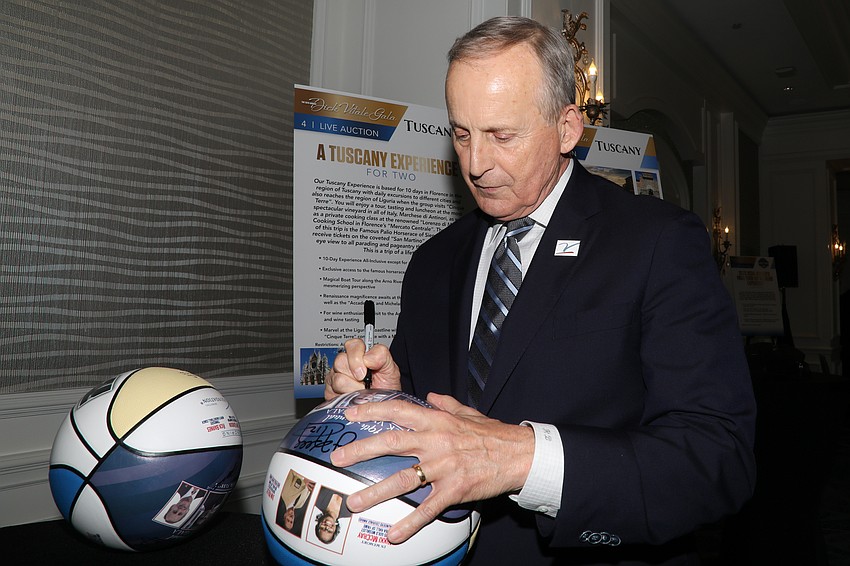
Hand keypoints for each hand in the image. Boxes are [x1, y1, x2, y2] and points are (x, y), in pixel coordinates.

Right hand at [324, 339, 401, 399]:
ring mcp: (335, 377)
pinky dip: (346, 398)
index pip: (352, 345)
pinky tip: (353, 398)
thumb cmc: (385, 388)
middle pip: (340, 361)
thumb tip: (367, 357)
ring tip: (361, 391)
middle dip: (355, 375)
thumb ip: (382, 355)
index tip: (365, 371)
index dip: (357, 358)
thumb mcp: (390, 369)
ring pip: (338, 379)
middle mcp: (345, 364)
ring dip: (352, 389)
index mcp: (359, 354)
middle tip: (364, 383)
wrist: (381, 408)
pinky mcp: (330, 392)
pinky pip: (333, 393)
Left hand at [330, 392, 534, 542]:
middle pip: (391, 443)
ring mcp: (444, 467)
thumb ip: (445, 404)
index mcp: (436, 420)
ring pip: (403, 479)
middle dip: (360, 450)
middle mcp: (436, 441)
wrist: (520, 454)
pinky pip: (428, 508)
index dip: (373, 411)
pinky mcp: (455, 490)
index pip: (398, 411)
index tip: (351, 414)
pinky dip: (410, 522)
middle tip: (336, 458)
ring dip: (376, 492)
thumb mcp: (467, 413)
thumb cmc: (492, 434)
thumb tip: (429, 396)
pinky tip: (394, 534)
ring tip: (354, 502)